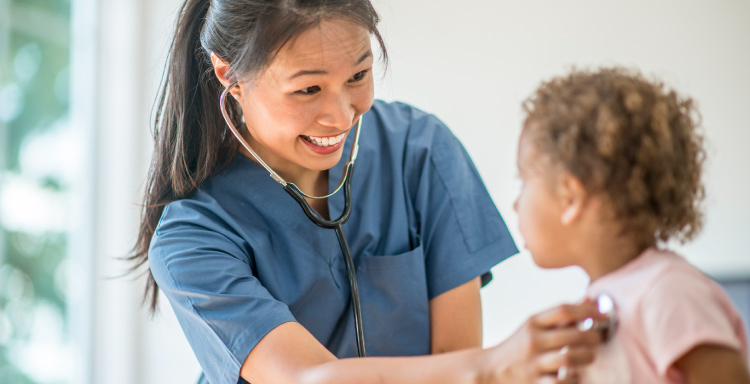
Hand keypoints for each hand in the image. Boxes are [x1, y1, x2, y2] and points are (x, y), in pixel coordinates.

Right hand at [483, 301, 603, 383]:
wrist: (489, 370)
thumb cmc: (519, 346)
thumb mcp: (534, 326)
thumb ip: (561, 316)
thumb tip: (590, 299)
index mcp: (533, 323)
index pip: (564, 309)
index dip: (589, 310)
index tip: (604, 314)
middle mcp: (533, 341)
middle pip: (573, 334)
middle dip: (594, 337)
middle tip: (598, 339)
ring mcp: (533, 363)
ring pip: (570, 358)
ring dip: (587, 357)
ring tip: (589, 357)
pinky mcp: (535, 383)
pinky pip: (563, 382)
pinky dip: (573, 379)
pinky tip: (574, 375)